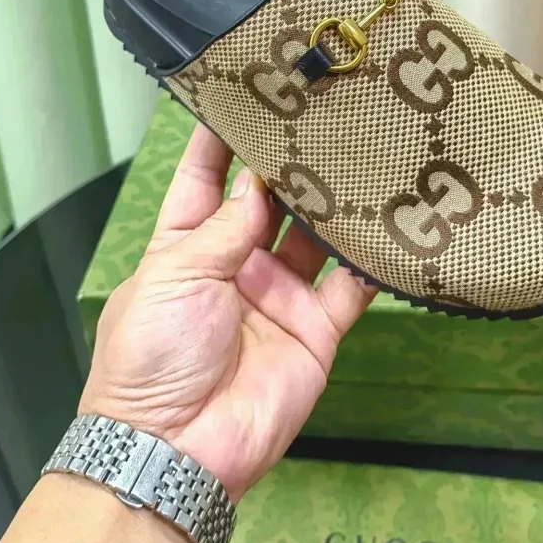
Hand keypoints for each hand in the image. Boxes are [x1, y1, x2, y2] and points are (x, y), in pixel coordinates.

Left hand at [79, 124, 376, 503]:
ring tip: (361, 153)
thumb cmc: (152, 357)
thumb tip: (257, 181)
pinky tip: (390, 224)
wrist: (178, 450)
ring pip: (315, 235)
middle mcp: (236, 263)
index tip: (246, 93)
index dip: (222, 139)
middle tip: (320, 115)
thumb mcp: (174, 276)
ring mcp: (279, 294)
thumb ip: (224, 228)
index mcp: (187, 246)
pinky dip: (371, 260)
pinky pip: (351, 287)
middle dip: (289, 163)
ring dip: (333, 202)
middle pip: (269, 201)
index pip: (207, 179)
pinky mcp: (316, 328)